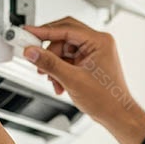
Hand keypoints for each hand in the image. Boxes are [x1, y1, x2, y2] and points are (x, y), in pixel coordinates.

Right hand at [23, 17, 144, 143]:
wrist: (116, 115)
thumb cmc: (106, 99)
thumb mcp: (72, 80)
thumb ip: (49, 64)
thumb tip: (32, 52)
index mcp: (99, 41)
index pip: (66, 28)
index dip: (43, 31)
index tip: (27, 33)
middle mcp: (97, 43)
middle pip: (63, 37)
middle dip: (48, 51)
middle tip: (34, 57)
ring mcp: (93, 52)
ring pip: (63, 50)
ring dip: (54, 65)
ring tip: (53, 80)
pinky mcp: (89, 62)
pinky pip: (68, 60)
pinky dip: (60, 71)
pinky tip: (59, 83)